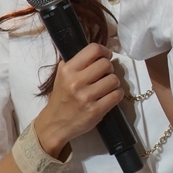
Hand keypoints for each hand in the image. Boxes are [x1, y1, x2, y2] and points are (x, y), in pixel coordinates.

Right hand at [34, 43, 121, 157]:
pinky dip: (116, 94)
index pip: (93, 49)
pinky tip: (109, 96)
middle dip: (109, 68)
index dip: (104, 51)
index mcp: (68, 70)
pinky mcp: (95, 111)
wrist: (55, 123)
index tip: (106, 56)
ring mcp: (86, 97)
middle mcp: (76, 82)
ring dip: (113, 82)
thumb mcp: (62, 75)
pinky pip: (117, 95)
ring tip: (106, 86)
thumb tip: (99, 51)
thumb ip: (77, 61)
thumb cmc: (62, 96)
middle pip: (106, 64)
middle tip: (105, 74)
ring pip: (114, 79)